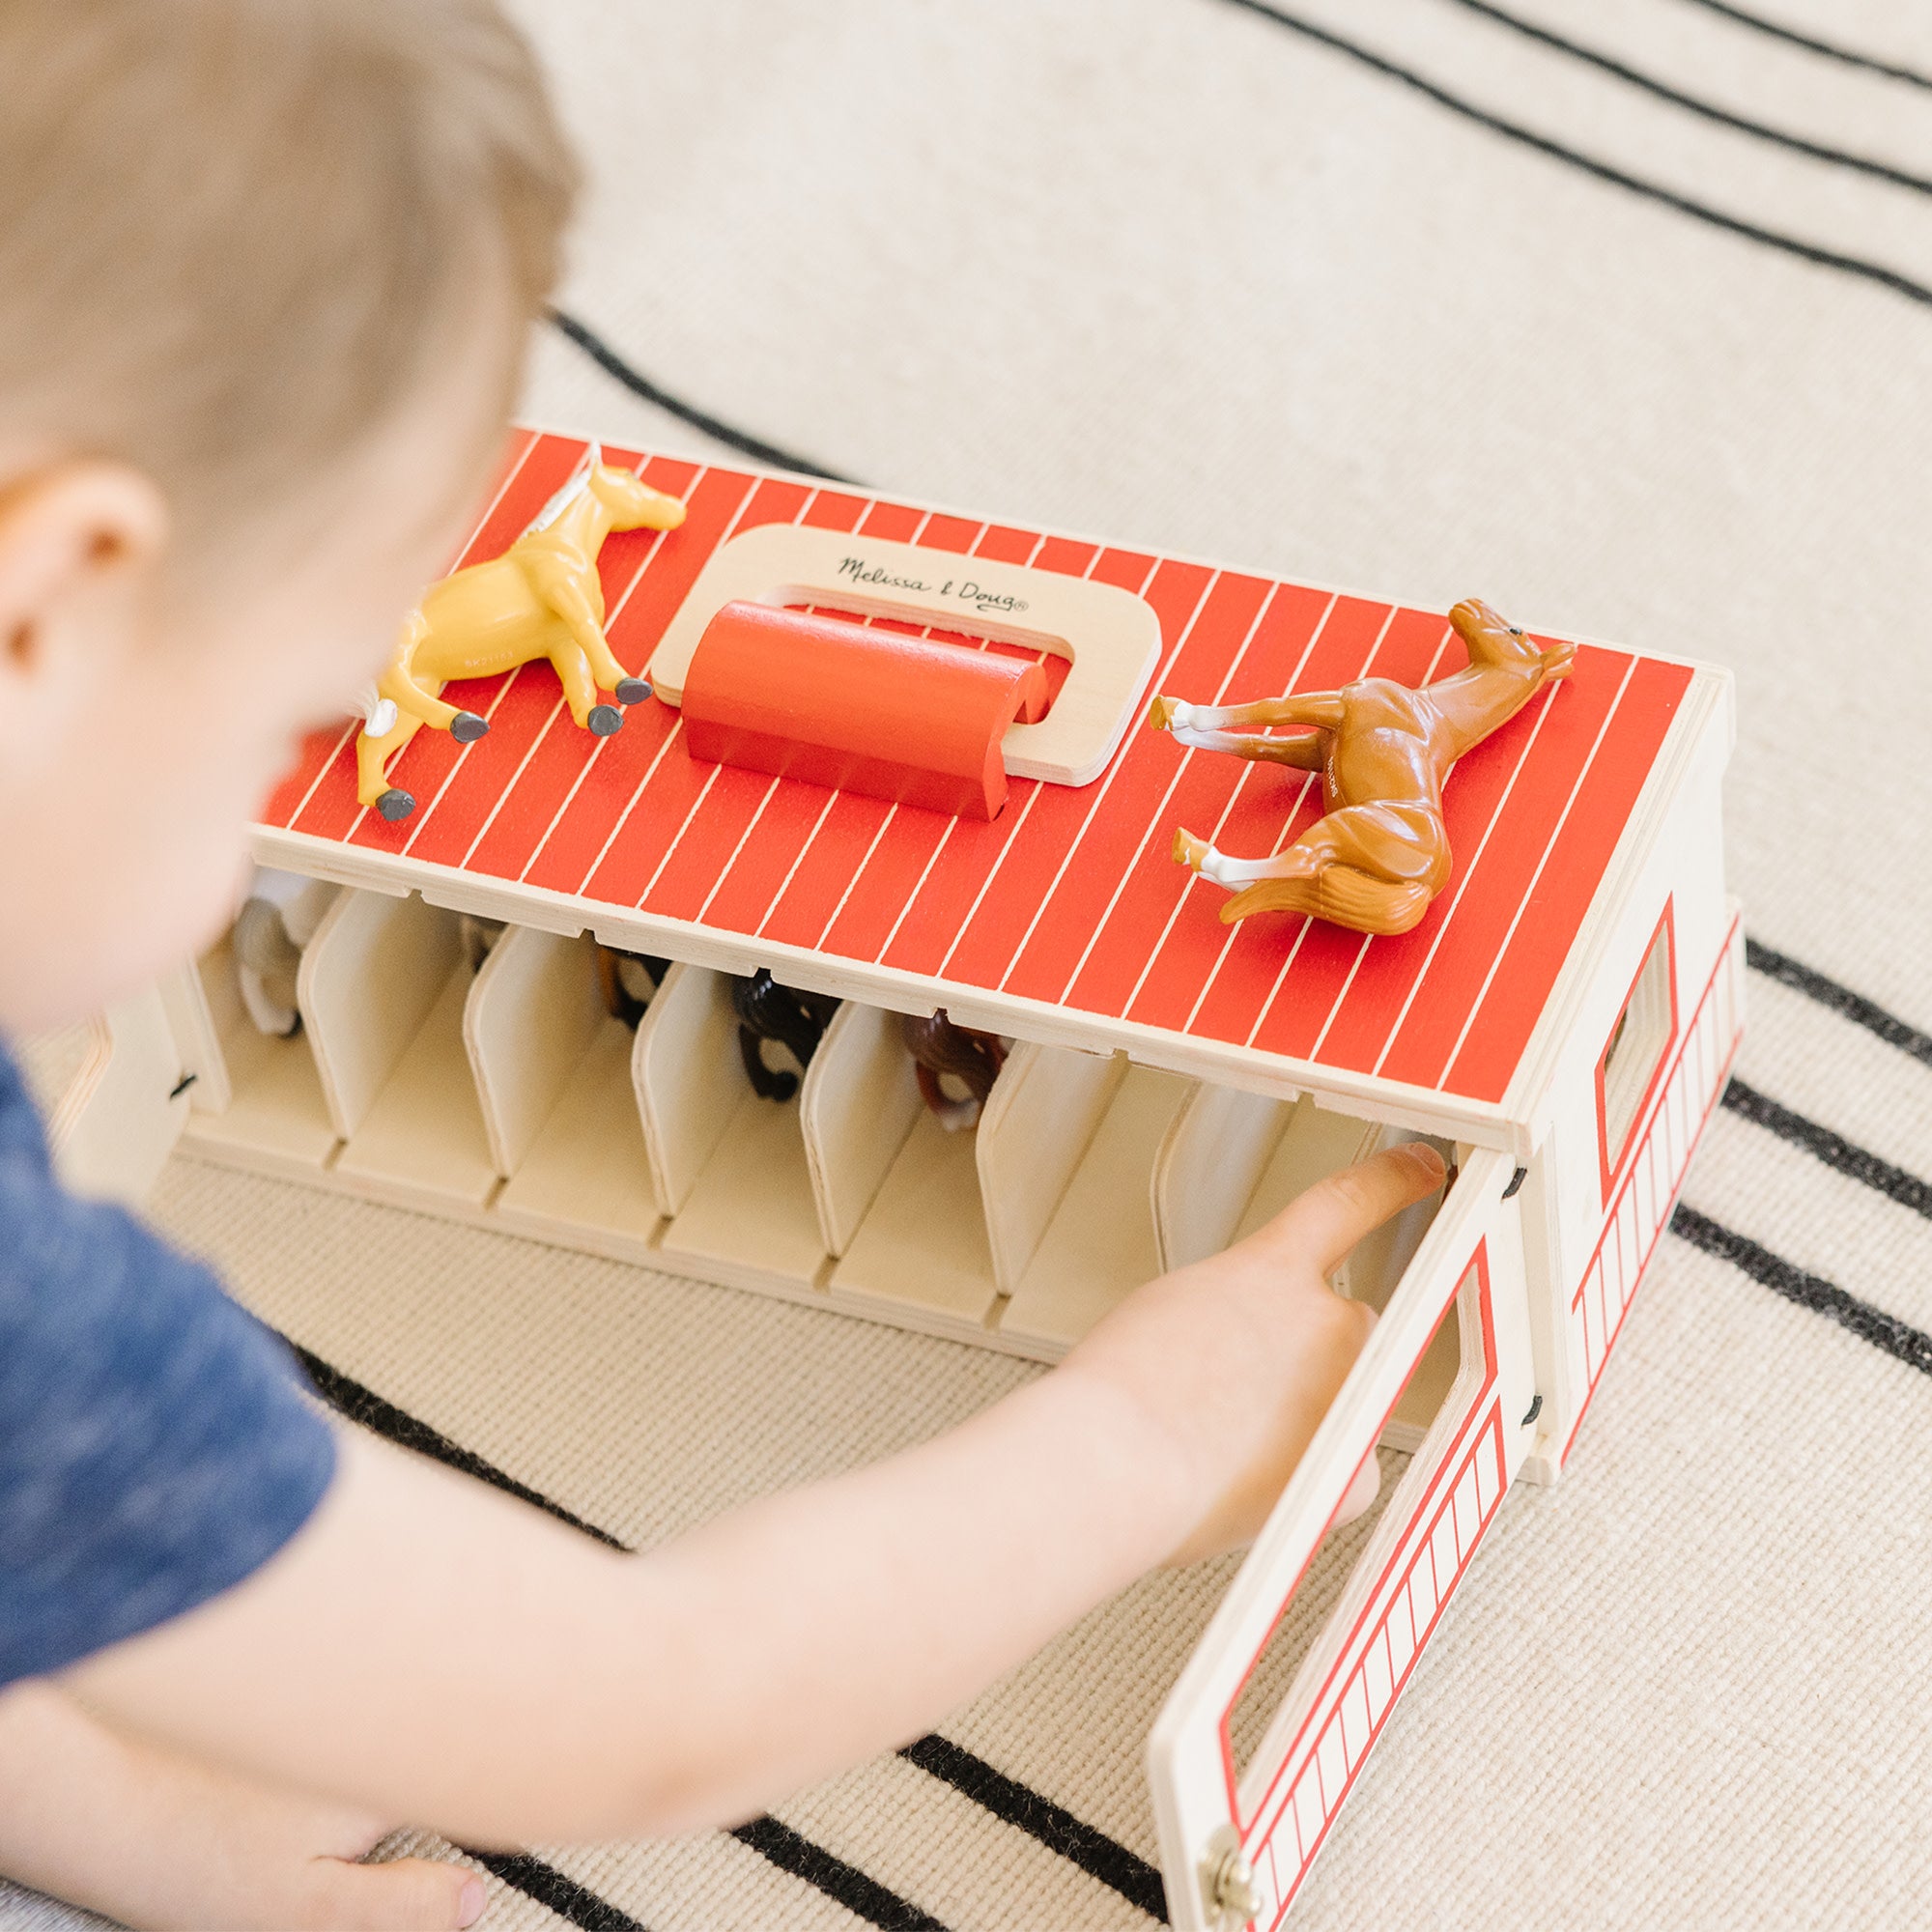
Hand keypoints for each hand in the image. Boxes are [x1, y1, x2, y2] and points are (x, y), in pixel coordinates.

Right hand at [1059, 1142, 1446, 1565]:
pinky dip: (1310, 1477)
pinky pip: (1344, 1467)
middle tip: (1234, 1388)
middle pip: (1342, 1327)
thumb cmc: (1123, 1395)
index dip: (1390, 1182)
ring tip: (1223, 1444)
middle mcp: (1328, 1325)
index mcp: (1274, 1271)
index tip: (1418, 1170)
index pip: (1349, 1206)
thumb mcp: (1170, 1310)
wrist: (1116, 1467)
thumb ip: (1234, 1311)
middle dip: (1306, 1354)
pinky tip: (1253, 1485)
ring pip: (1341, 1401)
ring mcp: (1349, 1399)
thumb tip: (1253, 1355)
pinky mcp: (1354, 1472)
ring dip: (1300, 1415)